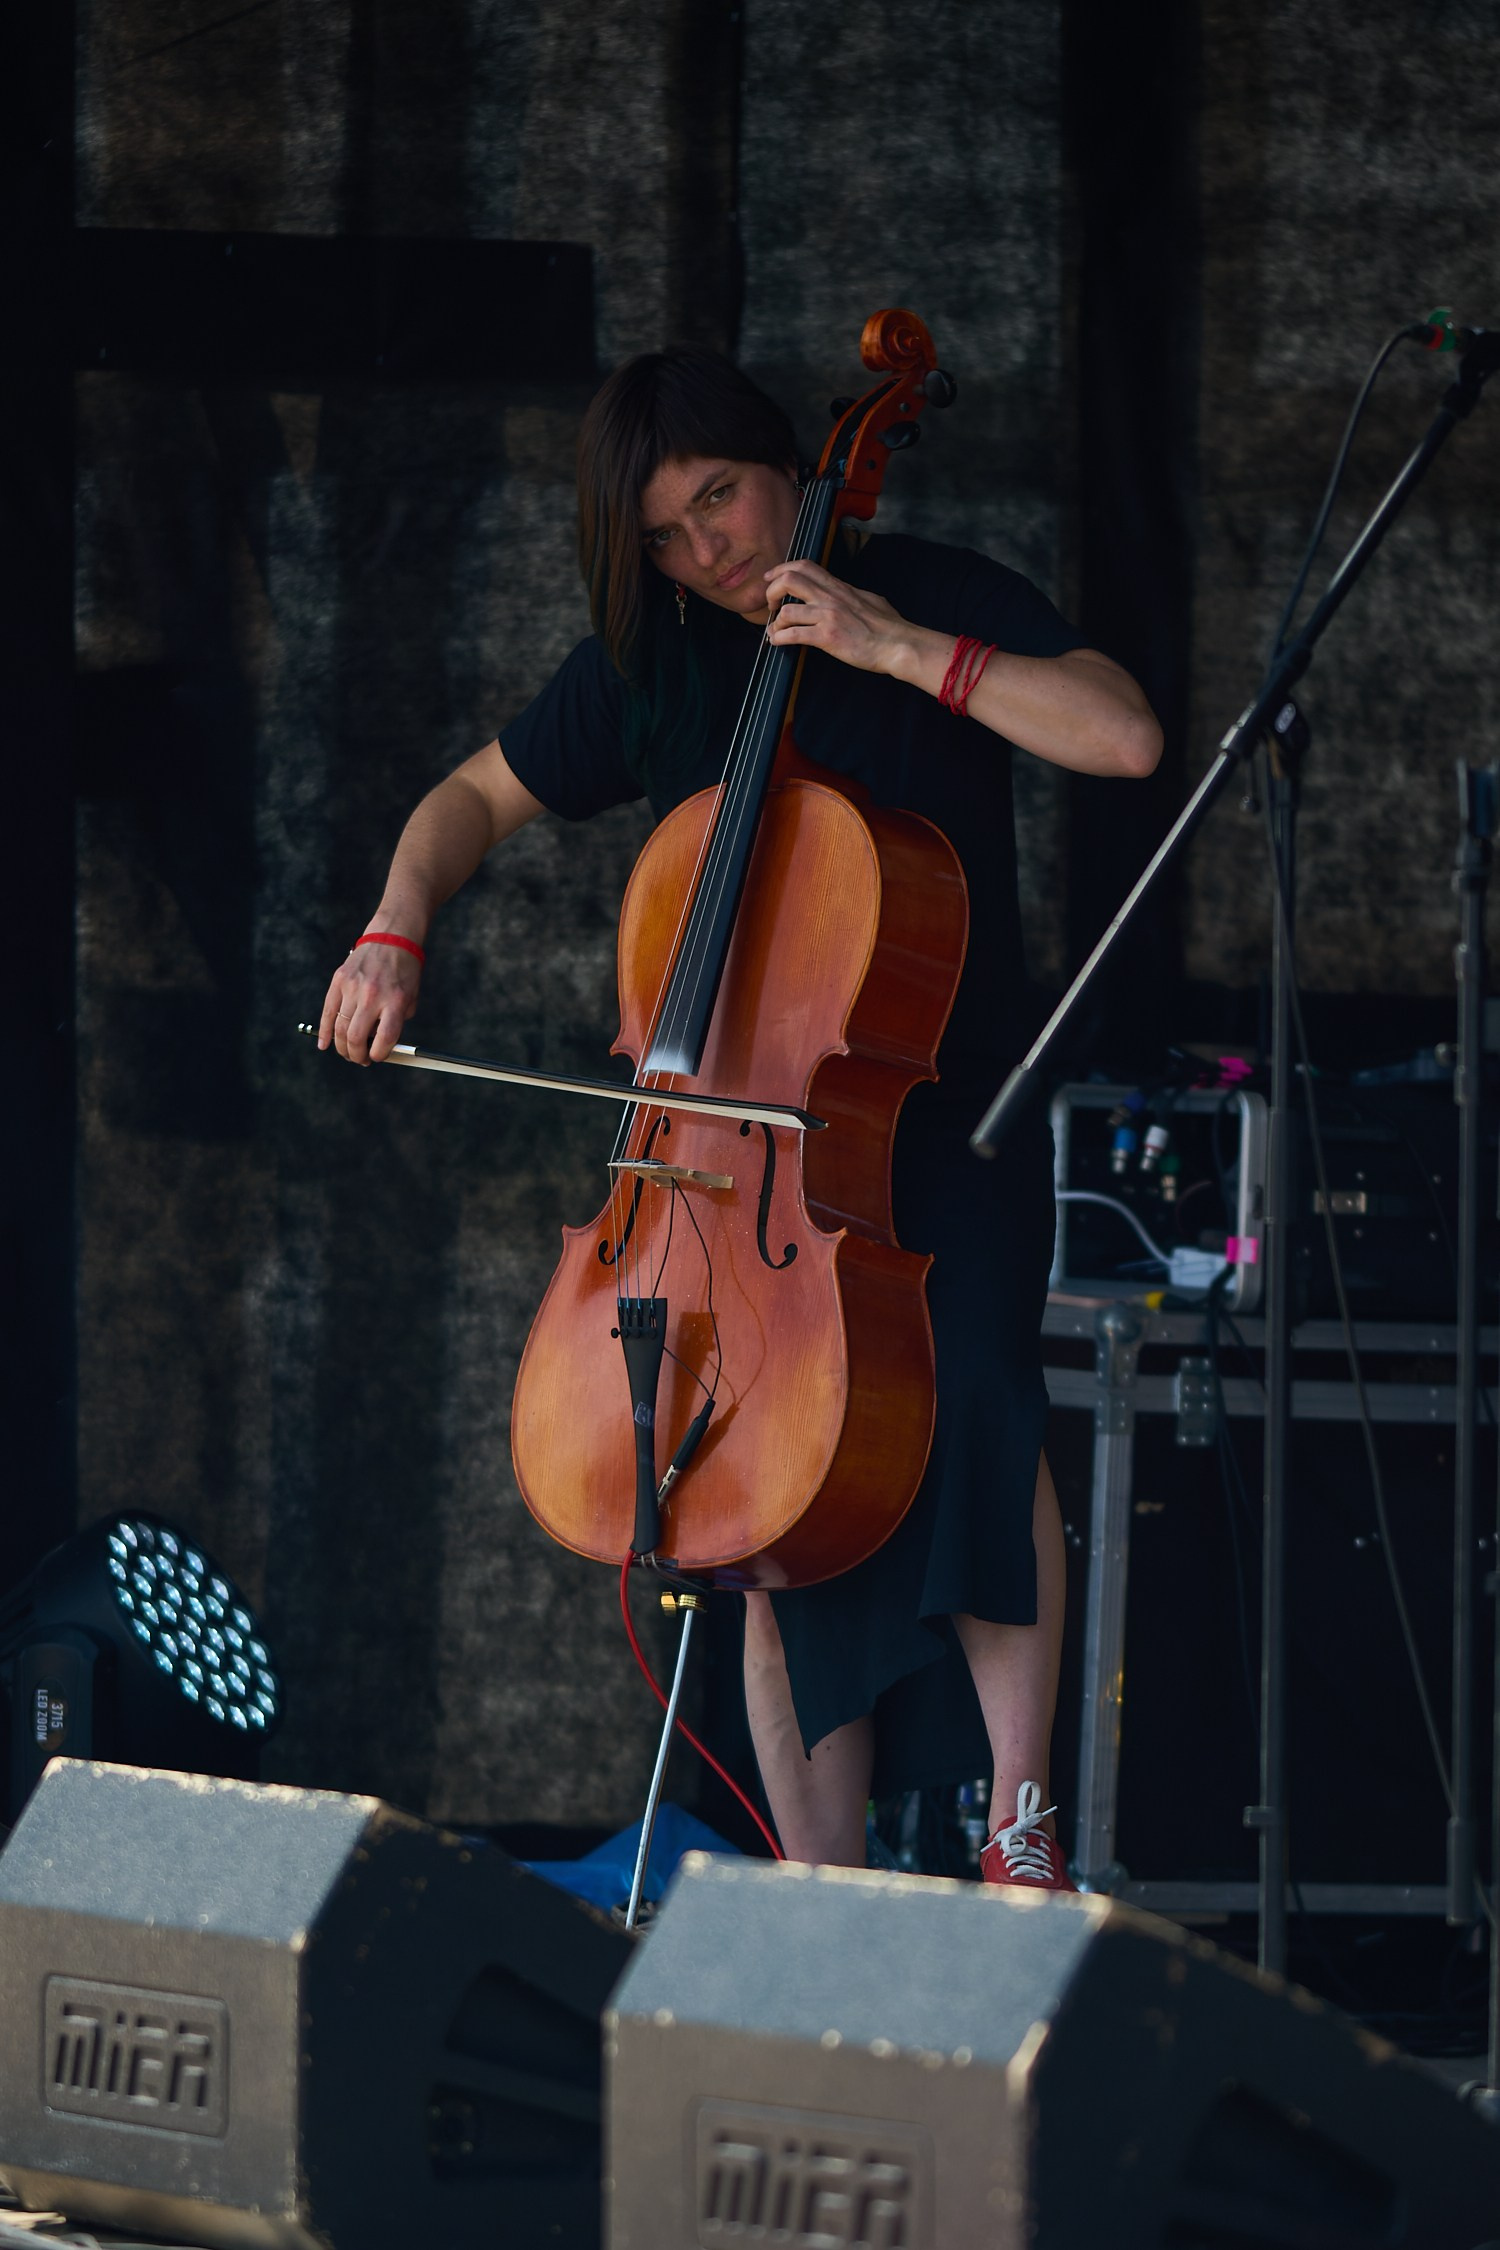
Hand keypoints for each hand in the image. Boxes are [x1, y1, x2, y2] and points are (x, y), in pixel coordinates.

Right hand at [318, 938, 421, 1063]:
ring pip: (340, 1028)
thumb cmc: (404, 971)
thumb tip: (378, 1046)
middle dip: (357, 1056)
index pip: (384, 1038)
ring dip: (343, 1047)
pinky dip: (324, 1032)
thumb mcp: (410, 998)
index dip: (380, 1054)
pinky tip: (324, 1044)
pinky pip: (327, 1011)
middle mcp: (372, 995)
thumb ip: (395, 1022)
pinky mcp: (339, 980)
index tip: (378, 1056)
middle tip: (361, 1059)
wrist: (391, 938)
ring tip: (349, 1052)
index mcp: (394, 1000)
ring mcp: (352, 987)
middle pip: (356, 1037)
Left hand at [761, 559, 918, 676]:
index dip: (782, 569)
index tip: (772, 578)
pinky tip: (777, 643)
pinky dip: (779, 638)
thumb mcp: (870, 600)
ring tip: (776, 631)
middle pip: (790, 579)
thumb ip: (854, 595)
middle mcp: (831, 597)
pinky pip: (794, 634)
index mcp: (839, 587)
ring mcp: (829, 616)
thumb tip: (852, 595)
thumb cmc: (889, 626)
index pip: (805, 566)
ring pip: (787, 610)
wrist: (899, 644)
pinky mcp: (828, 637)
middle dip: (772, 591)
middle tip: (770, 605)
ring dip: (776, 622)